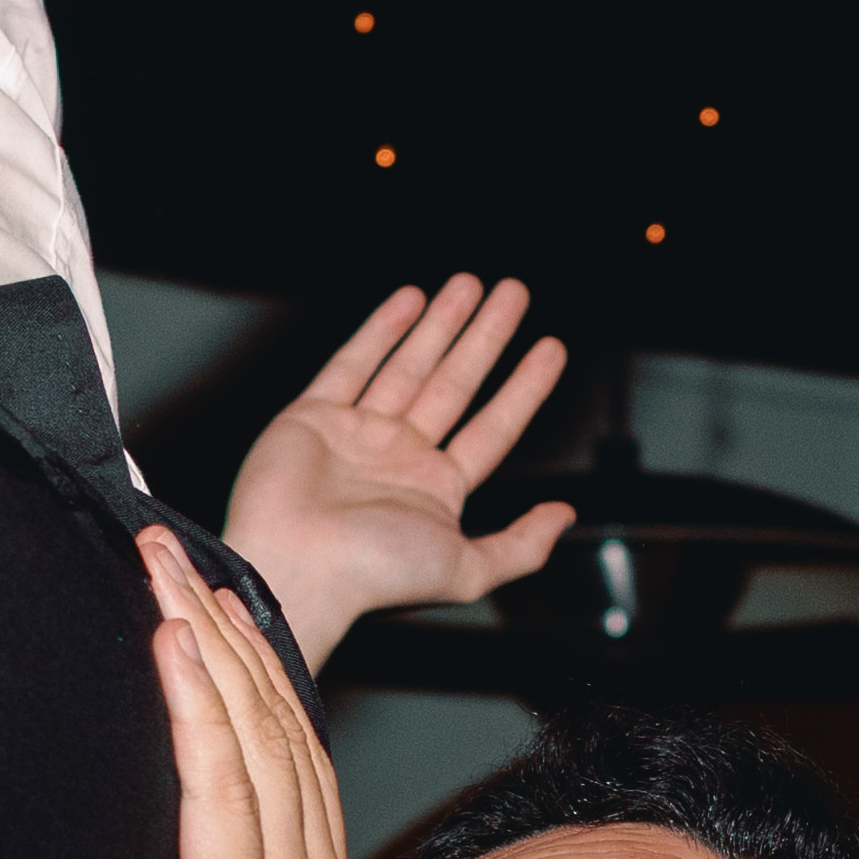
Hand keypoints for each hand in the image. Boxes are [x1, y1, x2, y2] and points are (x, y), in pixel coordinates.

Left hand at [84, 534, 381, 858]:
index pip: (296, 778)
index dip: (257, 685)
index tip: (214, 616)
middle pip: (286, 742)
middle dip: (234, 637)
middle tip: (179, 556)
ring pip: (259, 752)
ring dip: (210, 649)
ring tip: (166, 572)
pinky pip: (223, 803)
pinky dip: (201, 717)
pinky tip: (176, 653)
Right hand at [215, 275, 574, 647]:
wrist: (294, 567)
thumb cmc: (373, 574)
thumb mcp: (468, 568)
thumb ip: (521, 545)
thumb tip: (564, 516)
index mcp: (436, 491)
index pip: (494, 426)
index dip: (525, 386)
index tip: (551, 347)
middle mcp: (398, 458)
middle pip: (456, 383)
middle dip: (486, 336)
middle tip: (513, 292)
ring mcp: (356, 434)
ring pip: (410, 365)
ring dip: (442, 323)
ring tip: (470, 284)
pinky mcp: (312, 416)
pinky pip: (352, 363)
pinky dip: (381, 330)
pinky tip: (411, 300)